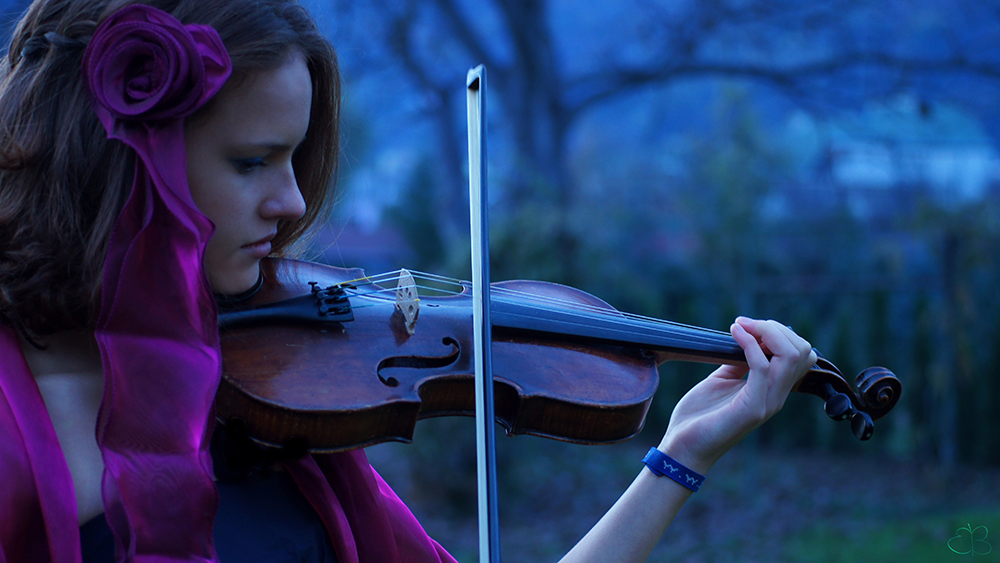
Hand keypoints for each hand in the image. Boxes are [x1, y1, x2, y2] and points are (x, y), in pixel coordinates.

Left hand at [656, 317, 816, 473]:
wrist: (683, 447)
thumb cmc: (699, 416)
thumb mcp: (722, 380)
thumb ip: (738, 362)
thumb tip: (746, 339)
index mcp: (772, 390)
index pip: (801, 355)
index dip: (780, 333)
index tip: (749, 325)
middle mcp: (776, 397)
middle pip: (802, 351)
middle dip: (775, 328)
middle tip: (745, 324)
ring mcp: (767, 403)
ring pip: (790, 356)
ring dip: (765, 331)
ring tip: (740, 326)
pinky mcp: (752, 408)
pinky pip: (763, 367)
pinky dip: (749, 343)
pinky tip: (734, 334)